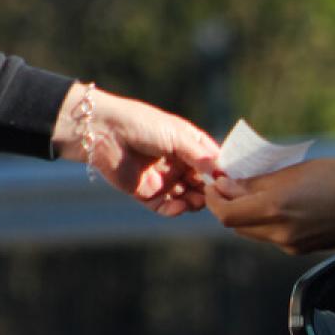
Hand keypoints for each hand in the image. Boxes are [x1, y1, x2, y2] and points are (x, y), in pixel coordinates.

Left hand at [55, 84, 219, 215]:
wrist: (103, 132)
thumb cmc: (141, 124)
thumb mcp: (177, 135)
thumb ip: (200, 155)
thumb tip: (223, 172)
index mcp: (188, 144)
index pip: (212, 161)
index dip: (222, 171)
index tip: (232, 179)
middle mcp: (178, 162)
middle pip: (203, 183)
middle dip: (210, 190)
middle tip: (216, 195)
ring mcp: (164, 179)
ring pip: (188, 198)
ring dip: (196, 201)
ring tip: (199, 201)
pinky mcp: (147, 194)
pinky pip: (167, 207)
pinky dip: (176, 210)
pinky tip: (181, 206)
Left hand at [205, 158, 334, 253]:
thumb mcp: (295, 171)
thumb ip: (257, 182)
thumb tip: (226, 185)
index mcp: (275, 209)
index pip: (226, 214)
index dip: (213, 200)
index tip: (214, 183)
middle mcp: (280, 232)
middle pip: (237, 226)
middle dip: (228, 206)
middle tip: (229, 185)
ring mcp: (291, 244)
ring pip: (254, 232)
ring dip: (247, 215)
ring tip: (254, 192)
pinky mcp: (302, 249)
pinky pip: (273, 236)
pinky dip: (266, 222)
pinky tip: (279, 205)